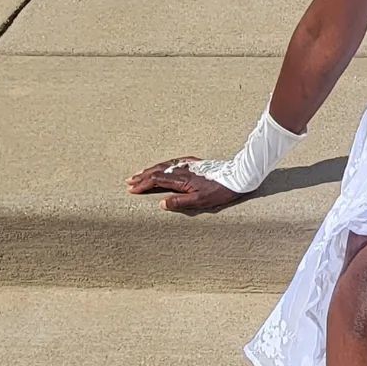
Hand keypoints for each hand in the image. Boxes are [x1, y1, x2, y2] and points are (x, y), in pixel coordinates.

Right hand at [126, 157, 248, 215]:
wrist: (237, 177)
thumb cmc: (220, 191)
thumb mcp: (200, 201)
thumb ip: (180, 202)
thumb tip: (161, 203)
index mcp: (181, 179)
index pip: (156, 180)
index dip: (143, 184)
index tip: (132, 189)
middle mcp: (182, 169)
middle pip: (157, 171)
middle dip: (142, 176)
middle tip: (129, 180)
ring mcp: (189, 164)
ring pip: (164, 165)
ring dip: (151, 169)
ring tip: (140, 173)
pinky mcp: (195, 163)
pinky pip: (174, 162)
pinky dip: (163, 165)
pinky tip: (162, 166)